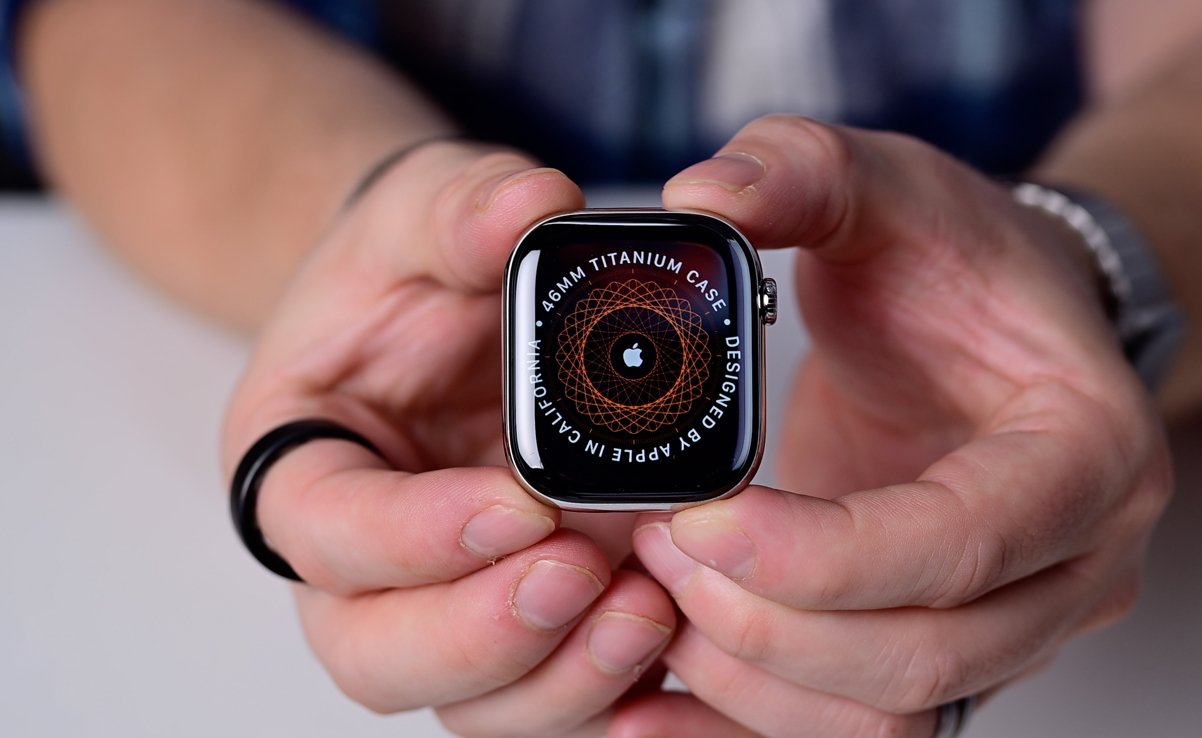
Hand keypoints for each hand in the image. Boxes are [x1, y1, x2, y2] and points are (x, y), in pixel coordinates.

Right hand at [222, 142, 674, 737]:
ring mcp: (440, 603)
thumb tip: (537, 202)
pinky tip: (672, 634)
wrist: (447, 314)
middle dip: (479, 636)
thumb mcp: (426, 215)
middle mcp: (358, 559)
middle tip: (581, 571)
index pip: (323, 531)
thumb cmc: (415, 270)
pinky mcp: (518, 625)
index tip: (517, 502)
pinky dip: (607, 689)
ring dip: (557, 678)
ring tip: (647, 608)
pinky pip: (549, 696)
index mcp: (304, 459)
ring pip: (469, 702)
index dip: (411, 537)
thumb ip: (463, 209)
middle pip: (376, 654)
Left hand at [612, 116, 1171, 737]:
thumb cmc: (958, 260)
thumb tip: (700, 198)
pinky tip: (658, 690)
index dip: (822, 554)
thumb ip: (797, 171)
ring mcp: (1019, 621)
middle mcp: (1076, 560)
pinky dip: (751, 720)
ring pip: (889, 713)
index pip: (965, 542)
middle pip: (924, 655)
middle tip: (658, 547)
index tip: (697, 517)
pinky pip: (857, 728)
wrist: (994, 325)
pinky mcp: (952, 651)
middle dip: (769, 619)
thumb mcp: (885, 182)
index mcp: (1088, 448)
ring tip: (658, 592)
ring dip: (753, 675)